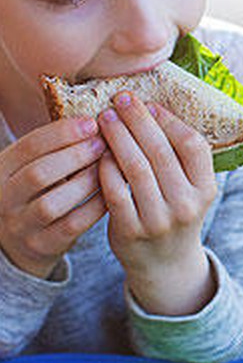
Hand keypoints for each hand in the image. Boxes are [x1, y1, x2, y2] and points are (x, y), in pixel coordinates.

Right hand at [0, 118, 106, 277]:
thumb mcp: (31, 166)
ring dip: (86, 182)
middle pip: (39, 173)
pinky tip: (112, 192)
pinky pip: (72, 225)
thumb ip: (53, 147)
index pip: (28, 146)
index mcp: (0, 170)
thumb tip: (96, 117)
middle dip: (75, 155)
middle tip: (103, 143)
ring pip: (53, 203)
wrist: (21, 242)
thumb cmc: (36, 192)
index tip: (92, 123)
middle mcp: (4, 198)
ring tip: (108, 167)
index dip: (62, 133)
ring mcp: (21, 225)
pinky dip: (95, 206)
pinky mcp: (42, 245)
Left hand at [97, 93, 217, 315]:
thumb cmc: (176, 213)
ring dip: (118, 138)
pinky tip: (99, 152)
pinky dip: (105, 168)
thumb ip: (181, 157)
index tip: (149, 104)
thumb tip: (154, 108)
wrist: (166, 264)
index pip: (193, 144)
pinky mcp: (131, 231)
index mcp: (206, 188)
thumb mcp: (193, 189)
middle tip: (120, 99)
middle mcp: (186, 204)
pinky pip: (114, 191)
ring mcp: (159, 220)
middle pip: (161, 151)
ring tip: (105, 119)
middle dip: (138, 120)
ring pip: (135, 168)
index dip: (169, 120)